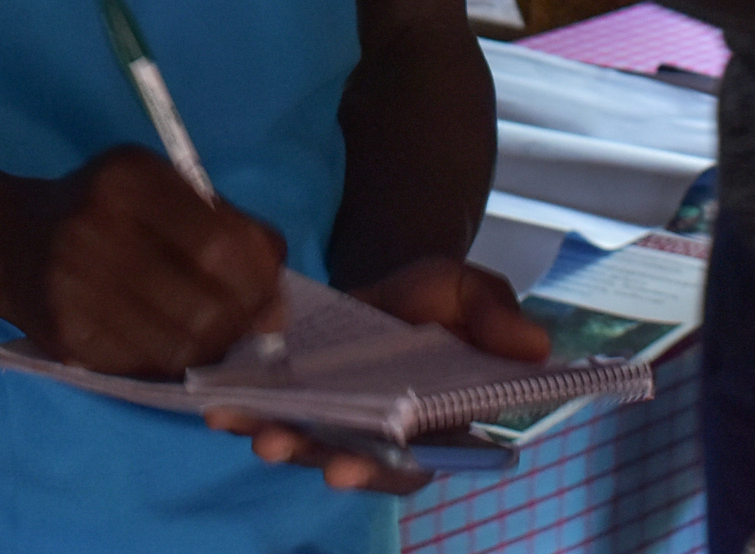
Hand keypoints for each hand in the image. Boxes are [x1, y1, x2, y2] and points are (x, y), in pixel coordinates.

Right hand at [0, 146, 284, 378]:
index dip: (260, 282)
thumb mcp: (158, 186)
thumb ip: (223, 226)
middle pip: (204, 305)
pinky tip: (174, 347)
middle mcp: (96, 229)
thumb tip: (277, 301)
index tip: (271, 297)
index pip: (221, 245)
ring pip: (178, 347)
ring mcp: (75, 288)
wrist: (9, 239)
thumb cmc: (104, 208)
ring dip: (211, 351)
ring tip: (214, 338)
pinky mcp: (65, 336)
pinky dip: (172, 365)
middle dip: (240, 325)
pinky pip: (143, 367)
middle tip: (247, 328)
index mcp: (129, 179)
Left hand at [206, 257, 548, 493]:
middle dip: (313, 459)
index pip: (408, 466)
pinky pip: (271, 413)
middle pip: (347, 465)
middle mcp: (379, 438)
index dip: (378, 474)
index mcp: (432, 426)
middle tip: (278, 444)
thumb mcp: (469, 291)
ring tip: (244, 425)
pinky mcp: (298, 398)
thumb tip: (536, 347)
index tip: (344, 469)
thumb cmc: (436, 298)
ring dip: (274, 438)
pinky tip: (218, 402)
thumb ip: (496, 316)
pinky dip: (245, 411)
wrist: (385, 279)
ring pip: (305, 444)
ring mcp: (335, 421)